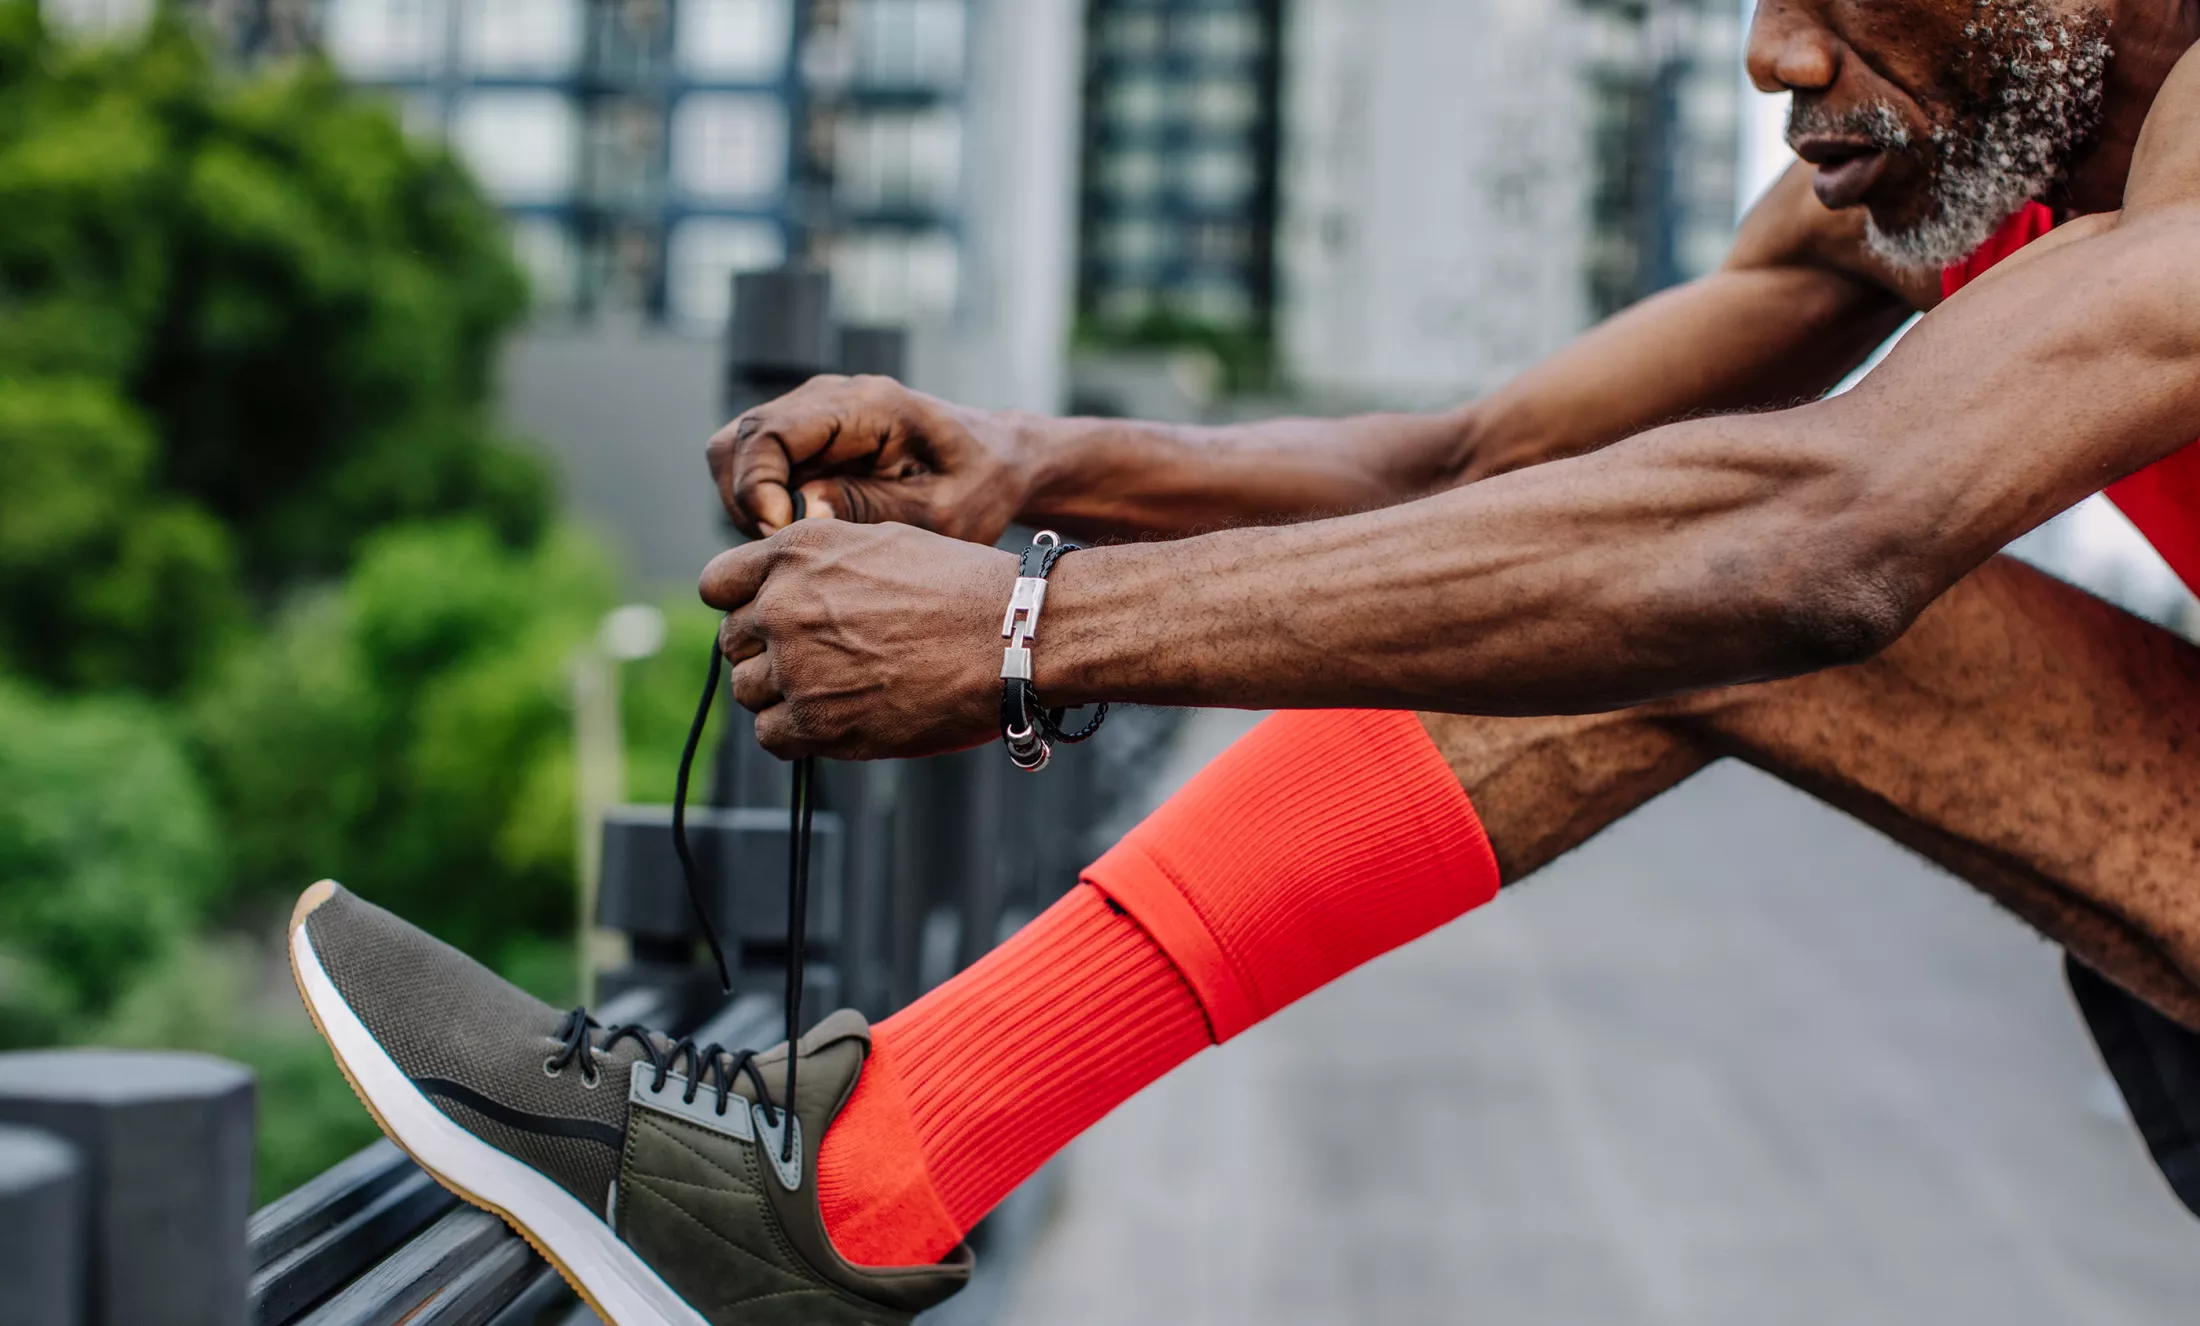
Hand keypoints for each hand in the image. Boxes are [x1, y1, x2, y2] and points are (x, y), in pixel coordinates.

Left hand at [700, 520, 1017, 758]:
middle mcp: (784, 604)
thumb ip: (818, 564)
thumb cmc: (961, 589)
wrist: (1013, 637)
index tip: (770, 621)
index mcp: (796, 553)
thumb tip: (781, 590)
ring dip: (781, 696)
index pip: (718, 585)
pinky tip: (838, 718)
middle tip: (822, 661)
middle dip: (767, 653)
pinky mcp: (817, 721)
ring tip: (838, 690)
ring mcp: (796, 665)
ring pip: (747, 691)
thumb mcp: (880, 544)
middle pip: (733, 642)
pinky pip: (770, 735)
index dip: (742, 605)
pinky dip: (796, 733)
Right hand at [707, 375, 1030, 544]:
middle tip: (789, 547)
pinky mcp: (807, 437)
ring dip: (749, 506)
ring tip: (800, 541)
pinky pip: (756, 467)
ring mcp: (811, 413)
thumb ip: (870, 509)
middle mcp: (827, 397)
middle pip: (736, 442)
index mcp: (864, 405)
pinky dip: (763, 504)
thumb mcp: (940, 512)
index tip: (784, 535)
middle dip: (746, 503)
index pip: (767, 432)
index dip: (758, 489)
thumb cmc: (978, 485)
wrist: (997, 460)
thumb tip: (800, 511)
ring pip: (735, 454)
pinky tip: (806, 531)